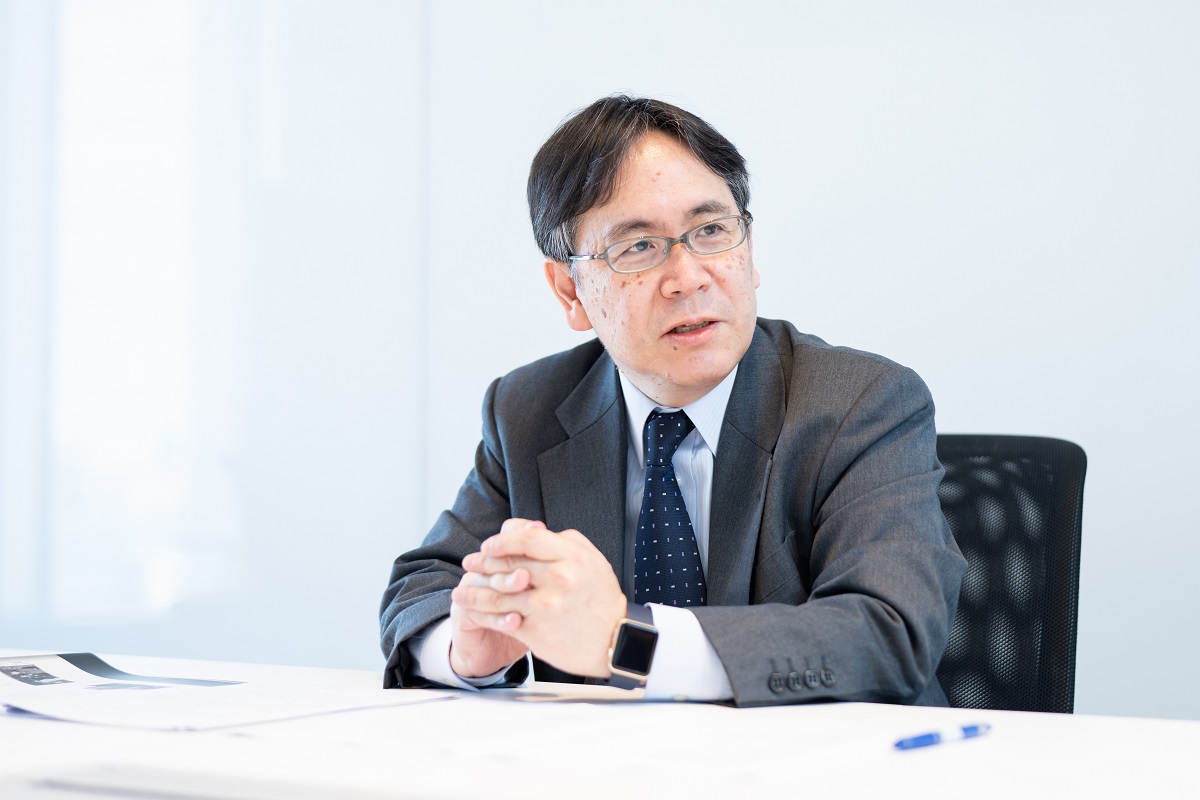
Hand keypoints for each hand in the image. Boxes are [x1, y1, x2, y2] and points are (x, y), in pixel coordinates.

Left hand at [453, 518, 627, 677]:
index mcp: (572, 556)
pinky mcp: (537, 630)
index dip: (502, 539)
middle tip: (469, 562)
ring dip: (475, 589)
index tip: (489, 544)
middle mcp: (559, 579)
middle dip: (483, 562)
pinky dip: (483, 614)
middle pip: (509, 563)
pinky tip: (474, 611)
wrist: (617, 641)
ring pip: (499, 592)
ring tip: (462, 590)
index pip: (527, 537)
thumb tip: (527, 529)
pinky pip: (501, 619)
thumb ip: (559, 540)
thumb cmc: (601, 597)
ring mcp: (546, 606)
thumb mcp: (590, 558)